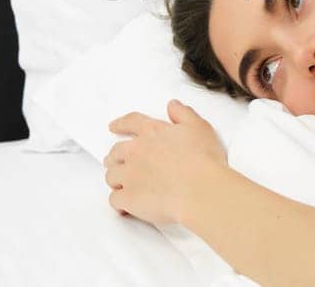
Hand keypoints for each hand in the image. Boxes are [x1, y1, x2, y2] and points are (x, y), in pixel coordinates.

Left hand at [104, 99, 227, 225]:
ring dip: (116, 180)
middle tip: (116, 162)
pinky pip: (115, 200)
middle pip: (116, 152)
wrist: (200, 190)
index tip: (113, 127)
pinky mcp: (128, 198)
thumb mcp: (199, 127)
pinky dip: (119, 203)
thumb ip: (183, 114)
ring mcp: (129, 175)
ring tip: (122, 186)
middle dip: (115, 157)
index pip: (131, 122)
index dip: (121, 124)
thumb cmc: (203, 160)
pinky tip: (124, 208)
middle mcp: (136, 151)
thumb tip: (172, 106)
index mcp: (152, 133)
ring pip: (111, 176)